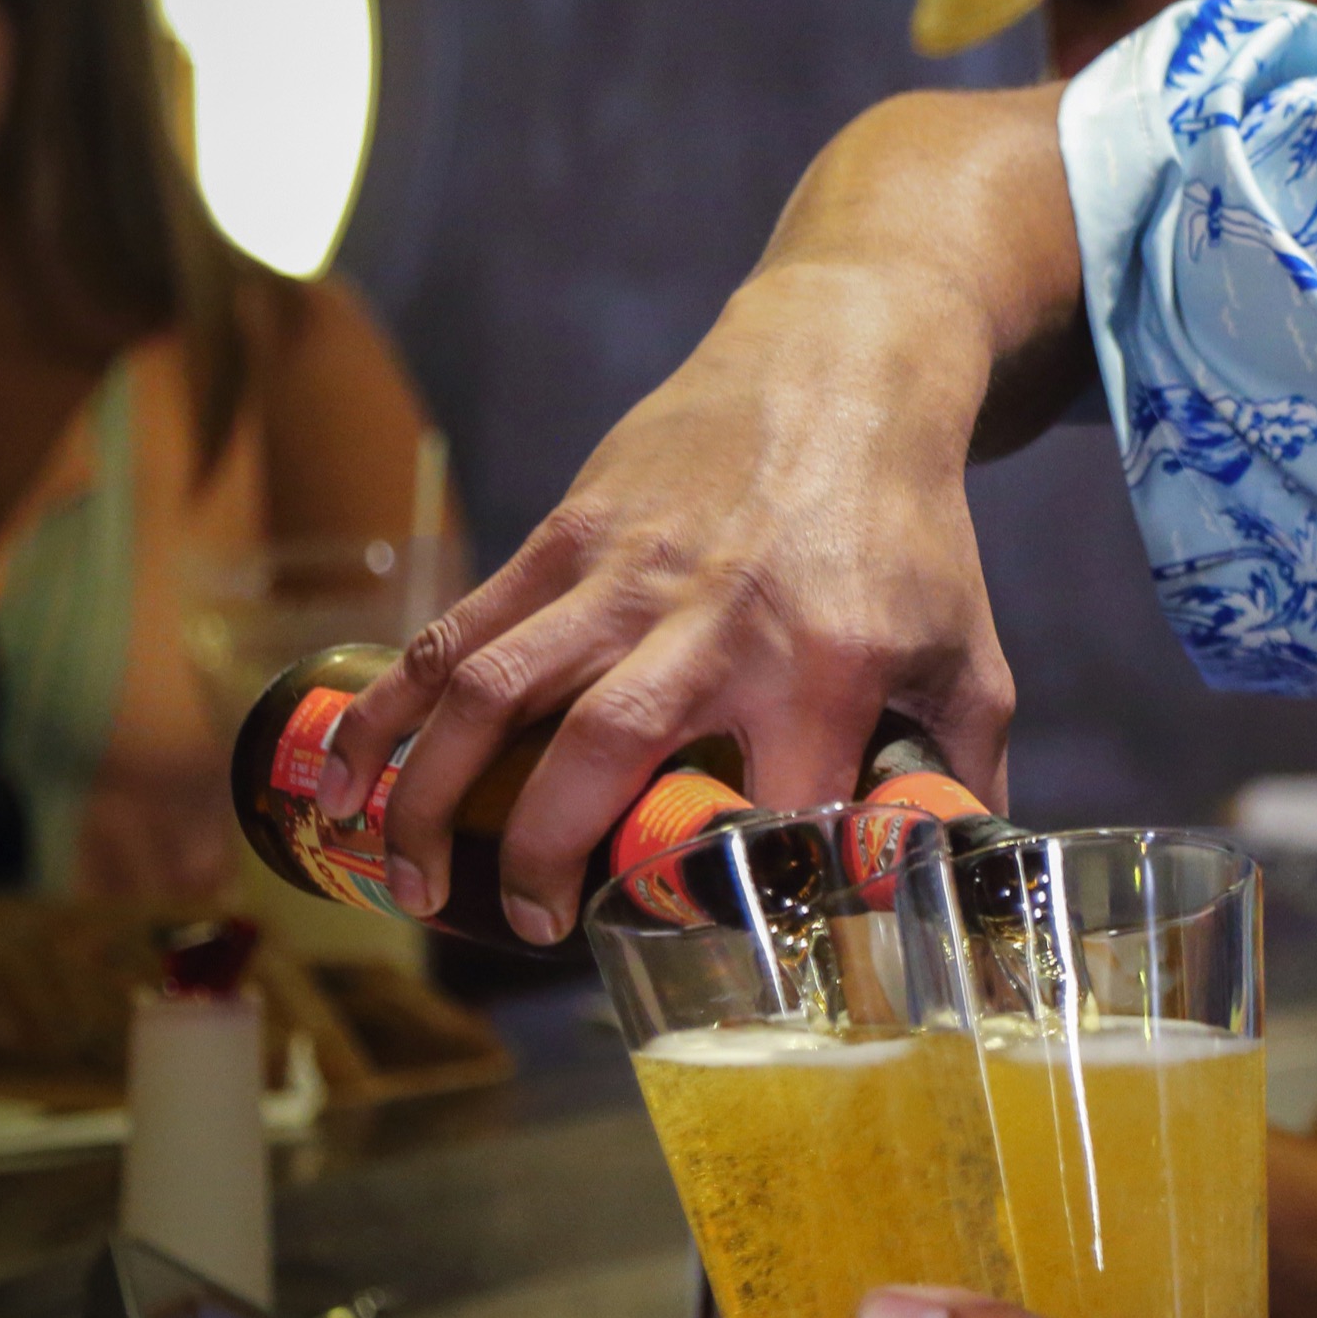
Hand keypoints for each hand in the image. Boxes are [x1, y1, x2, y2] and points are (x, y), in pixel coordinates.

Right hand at [313, 88, 1077, 937]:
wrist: (842, 373)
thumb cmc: (909, 534)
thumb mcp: (970, 656)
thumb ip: (964, 775)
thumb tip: (951, 886)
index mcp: (828, 668)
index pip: (772, 808)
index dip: (729, 889)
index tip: (697, 944)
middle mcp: (715, 624)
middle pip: (603, 754)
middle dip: (550, 856)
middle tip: (536, 923)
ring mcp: (624, 577)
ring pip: (496, 692)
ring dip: (437, 794)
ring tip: (410, 879)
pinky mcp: (562, 539)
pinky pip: (456, 630)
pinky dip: (389, 708)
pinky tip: (346, 780)